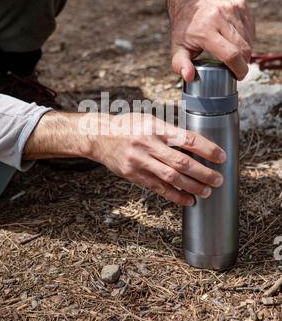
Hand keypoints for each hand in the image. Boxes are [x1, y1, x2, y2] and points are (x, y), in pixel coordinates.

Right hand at [91, 113, 225, 205]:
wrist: (99, 136)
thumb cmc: (128, 126)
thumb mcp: (149, 120)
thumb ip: (169, 131)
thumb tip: (196, 143)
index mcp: (155, 127)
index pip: (187, 138)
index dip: (207, 149)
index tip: (221, 156)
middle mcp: (148, 145)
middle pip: (181, 162)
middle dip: (203, 173)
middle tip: (219, 179)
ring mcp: (139, 161)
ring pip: (171, 178)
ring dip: (192, 187)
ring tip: (207, 191)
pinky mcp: (133, 175)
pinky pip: (157, 188)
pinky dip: (174, 196)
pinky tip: (188, 200)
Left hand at [167, 0, 255, 80]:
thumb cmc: (184, 28)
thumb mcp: (177, 47)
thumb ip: (180, 64)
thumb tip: (189, 77)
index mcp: (205, 30)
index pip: (231, 54)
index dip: (238, 69)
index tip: (238, 76)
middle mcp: (220, 17)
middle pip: (243, 48)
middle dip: (243, 63)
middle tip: (236, 68)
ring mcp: (232, 8)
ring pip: (249, 39)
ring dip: (245, 51)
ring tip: (234, 54)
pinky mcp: (240, 4)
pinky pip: (250, 29)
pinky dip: (246, 38)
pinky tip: (235, 40)